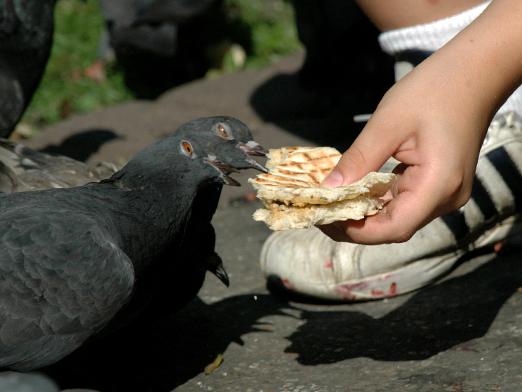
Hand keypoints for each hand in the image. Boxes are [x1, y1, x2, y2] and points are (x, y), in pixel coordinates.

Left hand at [320, 55, 490, 243]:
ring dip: (365, 213)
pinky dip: (379, 199)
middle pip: (395, 226)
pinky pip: (405, 200)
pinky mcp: (440, 184)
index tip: (324, 219)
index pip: (393, 227)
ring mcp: (446, 192)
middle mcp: (446, 197)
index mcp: (438, 185)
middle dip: (356, 224)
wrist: (475, 72)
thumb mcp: (388, 123)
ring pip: (399, 215)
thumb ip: (358, 160)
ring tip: (332, 203)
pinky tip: (356, 191)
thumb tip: (327, 189)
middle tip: (321, 212)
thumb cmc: (434, 90)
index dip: (355, 231)